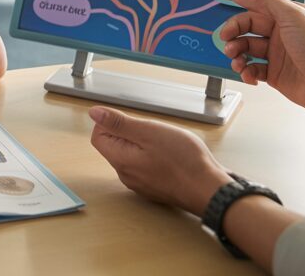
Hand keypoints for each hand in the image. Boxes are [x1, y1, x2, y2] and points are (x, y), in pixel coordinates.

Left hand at [89, 106, 232, 215]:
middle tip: (153, 132)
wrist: (210, 191)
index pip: (98, 136)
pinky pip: (145, 166)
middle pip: (115, 146)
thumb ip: (119, 123)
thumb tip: (94, 113)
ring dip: (144, 145)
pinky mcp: (154, 188)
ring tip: (165, 144)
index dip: (110, 123)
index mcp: (120, 160)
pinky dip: (154, 157)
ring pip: (132, 155)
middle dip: (131, 133)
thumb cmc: (183, 161)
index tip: (132, 120)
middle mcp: (126, 175)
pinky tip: (172, 156)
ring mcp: (140, 184)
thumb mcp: (148, 132)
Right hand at [199, 0, 304, 117]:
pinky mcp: (274, 73)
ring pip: (244, 48)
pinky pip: (251, 69)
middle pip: (243, 26)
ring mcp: (276, 53)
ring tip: (236, 59)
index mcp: (284, 14)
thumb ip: (262, 1)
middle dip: (231, 32)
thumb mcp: (291, 15)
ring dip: (235, 53)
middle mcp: (280, 32)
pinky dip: (245, 71)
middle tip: (225, 39)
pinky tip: (248, 74)